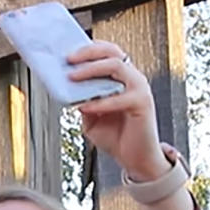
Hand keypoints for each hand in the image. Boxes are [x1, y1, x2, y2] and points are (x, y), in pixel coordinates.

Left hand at [67, 41, 171, 182]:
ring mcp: (139, 88)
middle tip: (68, 59)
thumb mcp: (91, 117)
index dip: (87, 49)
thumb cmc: (117, 138)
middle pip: (111, 52)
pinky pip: (118, 97)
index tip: (66, 52)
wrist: (136, 159)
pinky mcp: (142, 103)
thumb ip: (83, 102)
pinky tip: (84, 107)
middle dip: (87, 52)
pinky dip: (99, 102)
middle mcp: (132, 78)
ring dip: (91, 70)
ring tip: (73, 77)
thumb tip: (68, 88)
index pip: (106, 52)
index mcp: (121, 77)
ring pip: (116, 65)